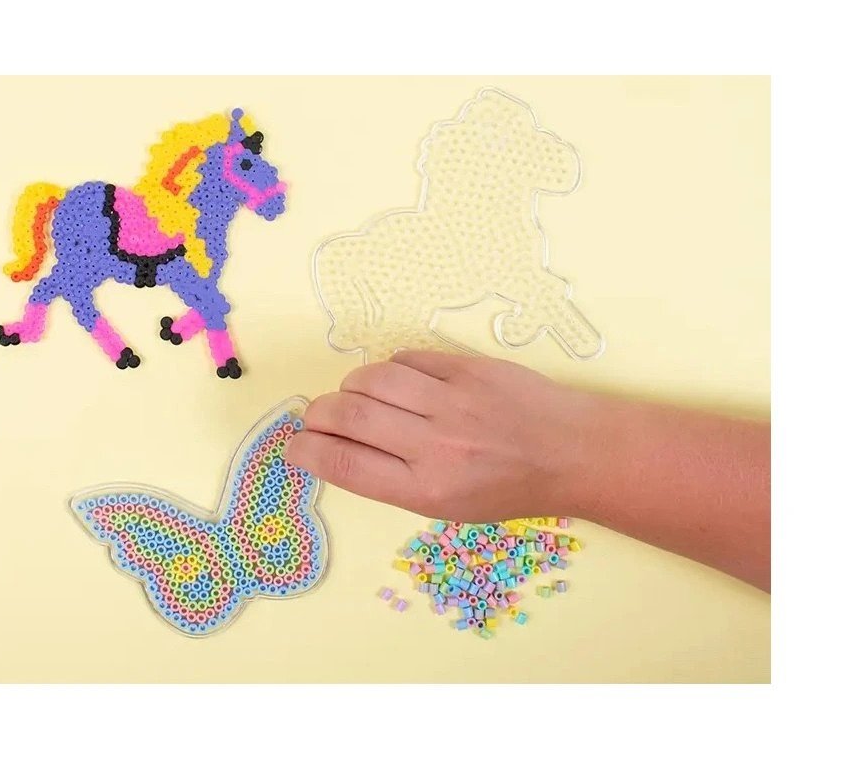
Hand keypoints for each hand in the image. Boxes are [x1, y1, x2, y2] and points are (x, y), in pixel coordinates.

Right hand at [284, 351, 602, 521]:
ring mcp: (453, 402)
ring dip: (350, 386)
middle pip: (348, 415)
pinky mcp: (469, 368)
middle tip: (317, 418)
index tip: (295, 447)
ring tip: (357, 397)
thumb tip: (337, 448)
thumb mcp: (447, 506)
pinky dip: (390, 370)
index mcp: (425, 490)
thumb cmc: (507, 489)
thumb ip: (391, 478)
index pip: (343, 464)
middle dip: (318, 415)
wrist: (571, 453)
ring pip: (372, 379)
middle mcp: (435, 446)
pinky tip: (398, 383)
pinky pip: (408, 359)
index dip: (306, 452)